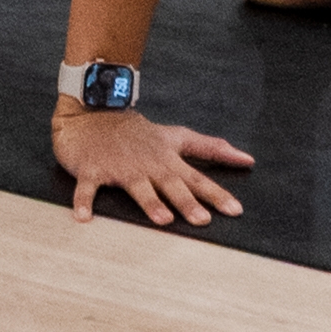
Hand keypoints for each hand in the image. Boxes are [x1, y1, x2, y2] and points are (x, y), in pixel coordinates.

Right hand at [51, 104, 252, 228]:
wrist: (93, 111)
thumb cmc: (137, 131)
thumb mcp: (175, 136)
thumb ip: (210, 148)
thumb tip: (247, 158)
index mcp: (166, 158)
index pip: (197, 178)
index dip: (216, 194)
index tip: (235, 210)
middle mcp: (146, 164)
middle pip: (170, 184)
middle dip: (187, 202)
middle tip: (202, 220)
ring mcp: (119, 166)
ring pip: (137, 186)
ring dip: (149, 202)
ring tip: (162, 220)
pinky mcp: (92, 169)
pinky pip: (88, 187)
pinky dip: (84, 201)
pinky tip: (84, 217)